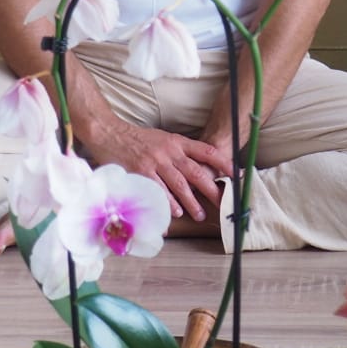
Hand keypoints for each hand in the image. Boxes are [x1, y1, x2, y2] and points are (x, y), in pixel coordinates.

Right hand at [79, 118, 232, 221]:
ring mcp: (155, 162)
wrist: (110, 133)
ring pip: (179, 185)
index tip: (236, 174)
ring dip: (190, 202)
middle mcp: (169, 151)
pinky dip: (168, 205)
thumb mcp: (162, 139)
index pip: (206, 151)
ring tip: (198, 214)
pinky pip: (158, 192)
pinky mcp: (141, 172)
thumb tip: (195, 170)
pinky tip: (174, 214)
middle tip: (221, 202)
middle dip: (211, 189)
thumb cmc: (137, 139)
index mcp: (176, 141)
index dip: (223, 163)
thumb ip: (178, 152)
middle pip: (196, 172)